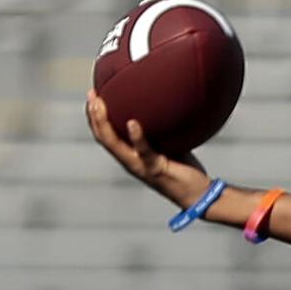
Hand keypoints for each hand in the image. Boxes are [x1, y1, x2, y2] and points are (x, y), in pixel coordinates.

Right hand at [85, 90, 207, 209]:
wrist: (198, 195)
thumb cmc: (183, 168)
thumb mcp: (167, 142)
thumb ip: (158, 127)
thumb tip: (159, 98)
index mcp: (130, 155)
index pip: (105, 135)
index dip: (94, 116)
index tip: (92, 94)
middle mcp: (131, 162)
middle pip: (104, 138)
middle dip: (94, 116)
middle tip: (91, 94)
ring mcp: (142, 167)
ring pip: (116, 146)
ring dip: (105, 124)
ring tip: (100, 105)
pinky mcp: (157, 170)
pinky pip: (144, 152)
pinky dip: (137, 138)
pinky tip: (132, 123)